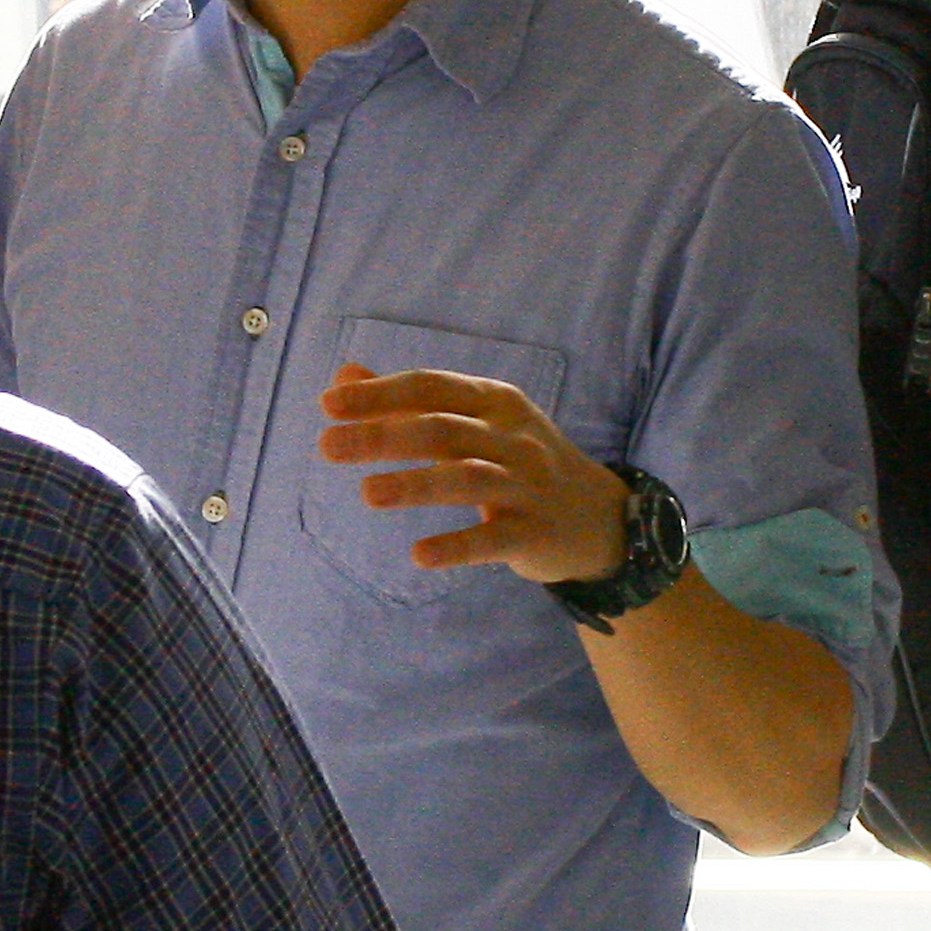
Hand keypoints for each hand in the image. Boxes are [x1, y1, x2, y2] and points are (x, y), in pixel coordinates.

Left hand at [317, 363, 628, 584]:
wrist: (602, 518)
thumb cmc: (523, 463)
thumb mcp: (477, 423)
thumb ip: (411, 402)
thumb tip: (345, 376)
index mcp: (497, 402)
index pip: (433, 388)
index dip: (381, 394)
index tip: (330, 404)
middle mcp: (514, 439)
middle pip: (443, 429)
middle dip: (383, 436)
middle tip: (328, 446)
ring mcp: (527, 486)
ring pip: (467, 478)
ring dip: (416, 484)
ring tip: (368, 493)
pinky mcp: (534, 534)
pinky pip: (492, 539)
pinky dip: (456, 546)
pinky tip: (419, 555)